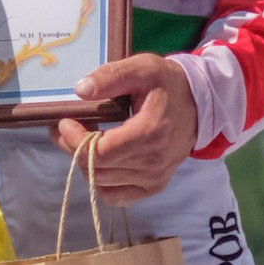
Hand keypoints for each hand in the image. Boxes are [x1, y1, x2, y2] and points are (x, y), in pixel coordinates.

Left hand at [53, 55, 198, 204]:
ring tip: (85, 139)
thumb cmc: (168, 83)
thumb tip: (81, 90)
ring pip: (101, 183)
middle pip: (96, 169)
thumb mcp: (141, 68)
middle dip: (73, 147)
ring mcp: (155, 178)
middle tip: (67, 127)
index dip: (73, 140)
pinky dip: (102, 181)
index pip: (98, 152)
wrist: (200, 101)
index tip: (63, 121)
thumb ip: (111, 76)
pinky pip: (116, 196)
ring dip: (86, 163)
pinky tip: (102, 160)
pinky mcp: (154, 186)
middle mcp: (153, 162)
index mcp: (149, 133)